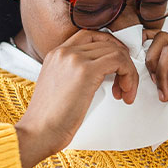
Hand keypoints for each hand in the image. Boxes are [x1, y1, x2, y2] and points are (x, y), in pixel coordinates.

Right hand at [15, 30, 138, 167]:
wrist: (38, 132)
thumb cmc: (49, 120)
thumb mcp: (59, 87)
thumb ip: (74, 74)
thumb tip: (101, 75)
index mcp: (56, 53)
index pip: (90, 35)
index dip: (110, 48)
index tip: (117, 67)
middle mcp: (64, 51)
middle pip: (106, 43)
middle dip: (122, 63)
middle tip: (124, 86)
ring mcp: (75, 59)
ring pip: (116, 51)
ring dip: (128, 72)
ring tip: (125, 93)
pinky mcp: (87, 71)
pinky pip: (119, 61)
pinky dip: (129, 75)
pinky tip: (124, 93)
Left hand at [143, 29, 167, 162]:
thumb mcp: (167, 99)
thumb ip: (155, 84)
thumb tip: (131, 79)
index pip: (156, 39)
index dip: (141, 48)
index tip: (134, 69)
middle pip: (161, 38)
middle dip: (150, 60)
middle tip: (151, 83)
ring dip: (161, 71)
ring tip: (164, 93)